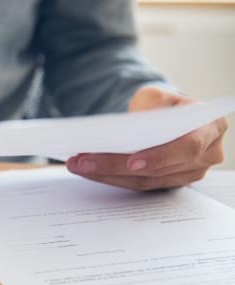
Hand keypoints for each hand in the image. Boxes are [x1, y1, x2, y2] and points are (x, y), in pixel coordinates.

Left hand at [66, 86, 227, 190]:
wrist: (168, 117)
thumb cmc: (165, 105)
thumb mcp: (158, 95)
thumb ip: (149, 106)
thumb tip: (128, 128)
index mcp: (211, 128)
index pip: (187, 147)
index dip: (159, 157)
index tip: (131, 162)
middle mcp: (206, 155)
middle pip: (157, 169)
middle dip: (115, 165)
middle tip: (83, 160)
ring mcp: (188, 174)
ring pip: (143, 181)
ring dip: (106, 174)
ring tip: (77, 164)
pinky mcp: (168, 183)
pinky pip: (137, 185)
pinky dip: (110, 177)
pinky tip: (88, 170)